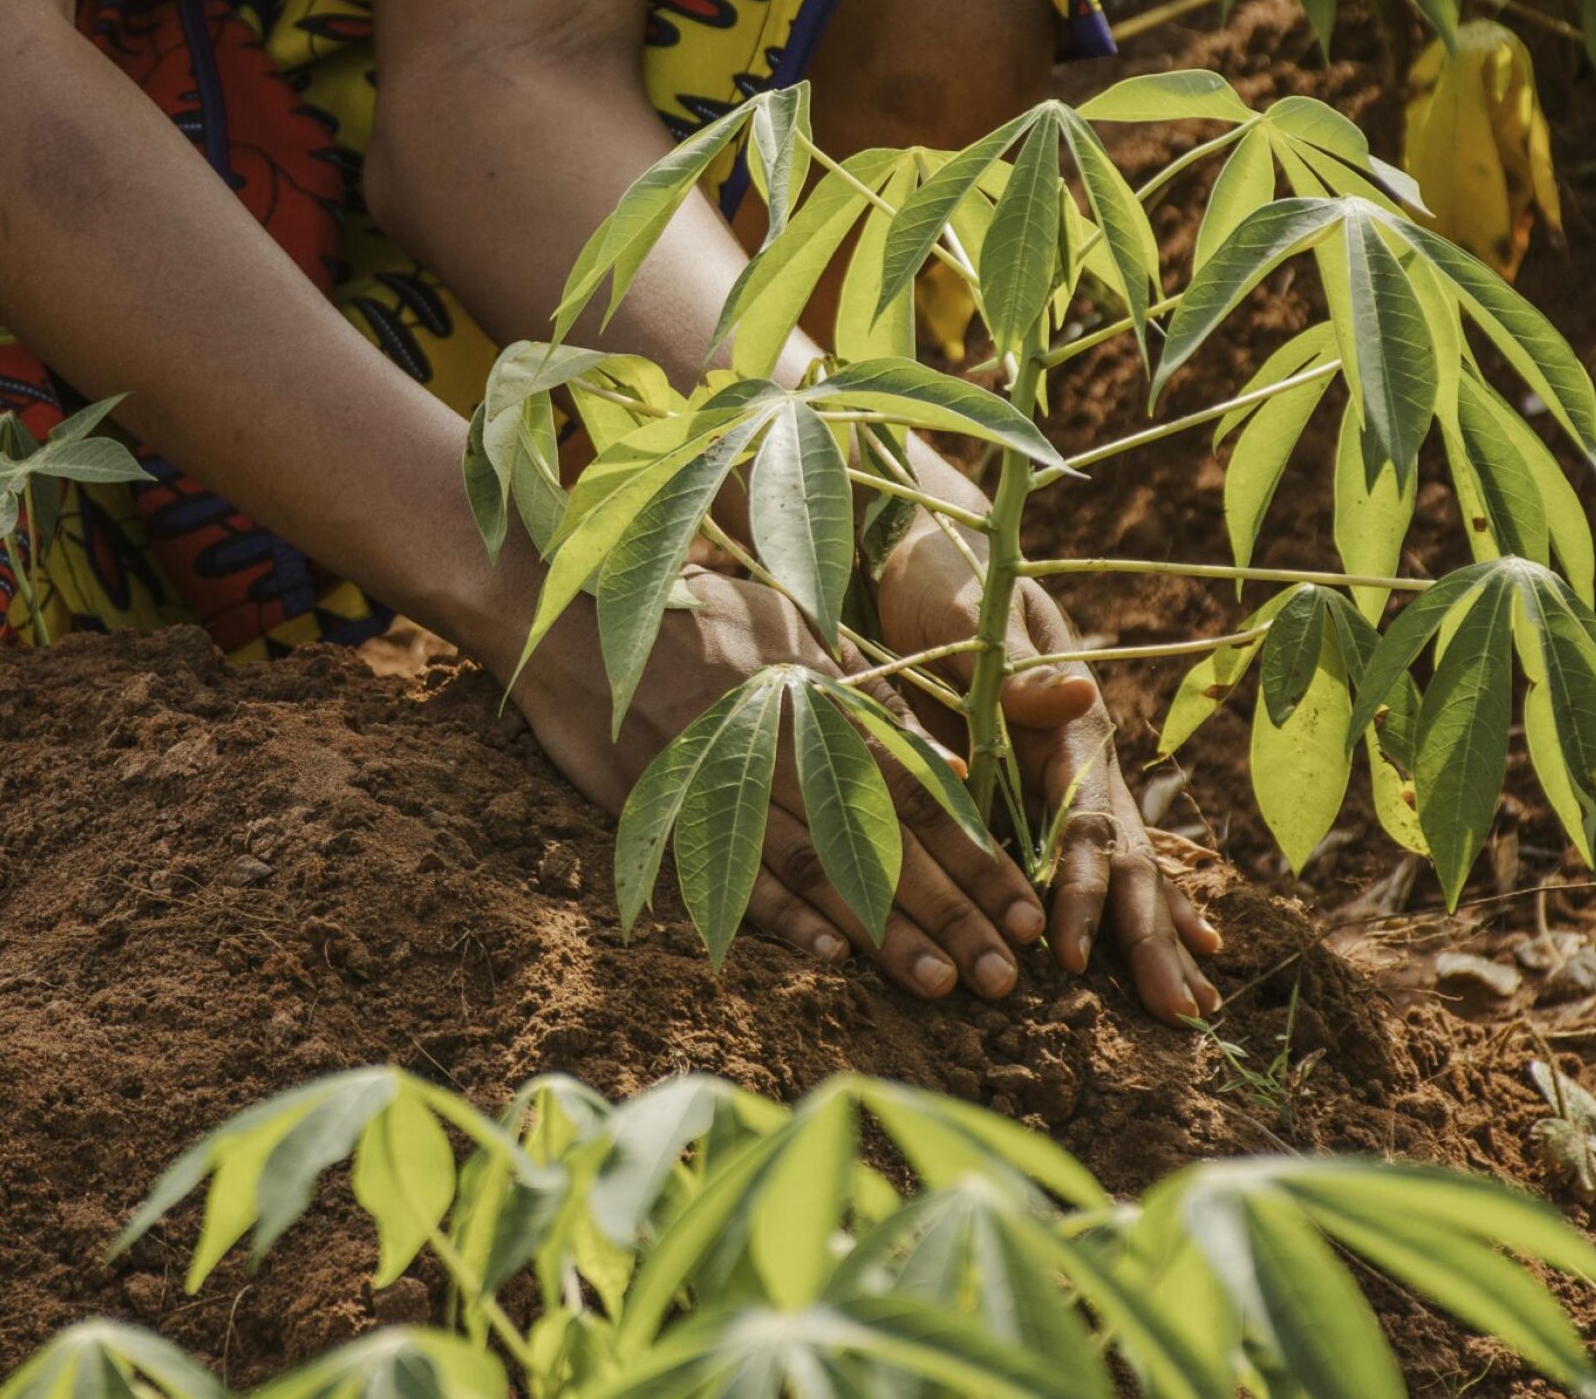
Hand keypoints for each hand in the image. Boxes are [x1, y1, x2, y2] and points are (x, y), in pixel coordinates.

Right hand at [516, 567, 1082, 1000]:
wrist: (571, 611)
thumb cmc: (691, 612)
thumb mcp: (790, 625)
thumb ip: (864, 691)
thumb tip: (943, 762)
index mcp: (822, 692)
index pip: (917, 788)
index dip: (975, 855)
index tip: (1024, 910)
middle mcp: (784, 735)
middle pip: (883, 835)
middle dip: (952, 909)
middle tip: (1006, 976)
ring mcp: (724, 770)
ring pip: (819, 861)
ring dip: (883, 930)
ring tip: (940, 982)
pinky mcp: (666, 800)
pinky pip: (729, 863)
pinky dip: (781, 912)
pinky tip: (831, 956)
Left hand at [877, 526, 1224, 1021]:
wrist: (932, 546)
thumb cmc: (944, 581)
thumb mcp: (973, 614)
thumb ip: (1018, 664)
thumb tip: (1084, 695)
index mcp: (1065, 723)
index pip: (1084, 823)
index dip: (1086, 891)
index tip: (1075, 956)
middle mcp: (1083, 752)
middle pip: (1127, 856)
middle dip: (1151, 937)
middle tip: (1182, 1016)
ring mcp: (1076, 767)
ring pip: (1130, 861)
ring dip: (1161, 933)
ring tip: (1194, 1006)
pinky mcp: (1054, 774)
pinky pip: (1106, 848)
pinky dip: (1144, 899)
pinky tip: (1184, 944)